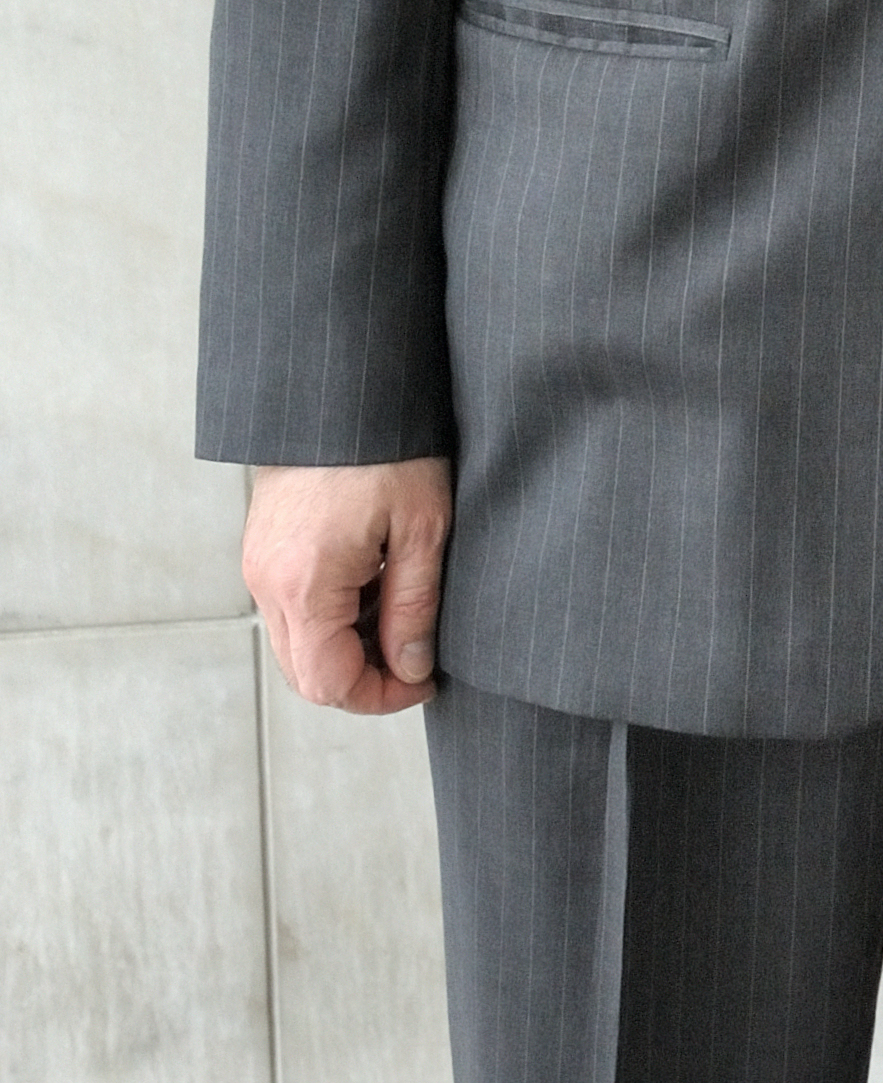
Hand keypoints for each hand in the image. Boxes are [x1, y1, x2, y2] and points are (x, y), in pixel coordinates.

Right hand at [243, 458, 453, 714]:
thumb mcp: (422, 527)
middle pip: (307, 673)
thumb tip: (411, 668)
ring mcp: (258, 564)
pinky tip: (372, 583)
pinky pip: (291, 608)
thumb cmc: (388, 446)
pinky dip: (329, 615)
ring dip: (347, 646)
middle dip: (363, 677)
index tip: (424, 678)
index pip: (330, 684)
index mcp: (304, 584)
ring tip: (399, 609)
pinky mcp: (262, 548)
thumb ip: (414, 608)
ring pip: (297, 643)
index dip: (381, 695)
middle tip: (415, 654)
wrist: (338, 386)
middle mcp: (267, 582)